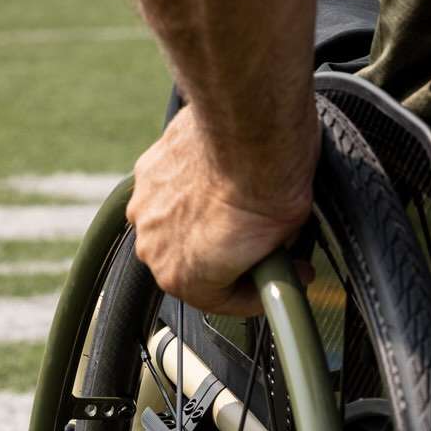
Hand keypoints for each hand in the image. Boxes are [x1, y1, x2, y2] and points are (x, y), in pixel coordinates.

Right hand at [126, 105, 317, 314]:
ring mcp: (145, 209)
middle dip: (223, 255)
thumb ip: (269, 259)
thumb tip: (277, 256)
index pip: (221, 299)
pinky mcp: (146, 172)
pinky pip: (167, 191)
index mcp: (184, 280)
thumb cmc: (270, 188)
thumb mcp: (284, 242)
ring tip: (232, 204)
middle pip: (193, 263)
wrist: (254, 130)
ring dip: (200, 221)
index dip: (255, 289)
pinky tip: (214, 176)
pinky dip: (187, 188)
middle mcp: (154, 250)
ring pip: (175, 226)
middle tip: (255, 238)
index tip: (273, 277)